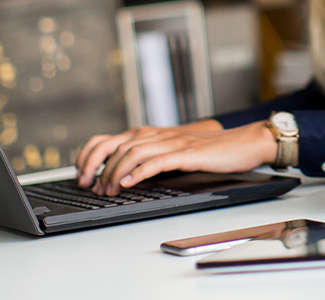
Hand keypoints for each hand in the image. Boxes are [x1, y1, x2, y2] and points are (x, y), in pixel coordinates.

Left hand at [75, 119, 274, 195]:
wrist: (243, 142)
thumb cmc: (210, 150)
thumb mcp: (173, 152)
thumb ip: (150, 158)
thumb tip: (122, 175)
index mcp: (150, 133)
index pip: (107, 139)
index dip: (88, 156)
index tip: (81, 175)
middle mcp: (156, 134)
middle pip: (113, 145)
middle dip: (95, 167)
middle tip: (89, 186)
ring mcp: (171, 142)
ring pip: (131, 153)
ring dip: (114, 173)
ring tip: (108, 190)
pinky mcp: (186, 153)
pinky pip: (157, 161)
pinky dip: (138, 172)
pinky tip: (129, 183)